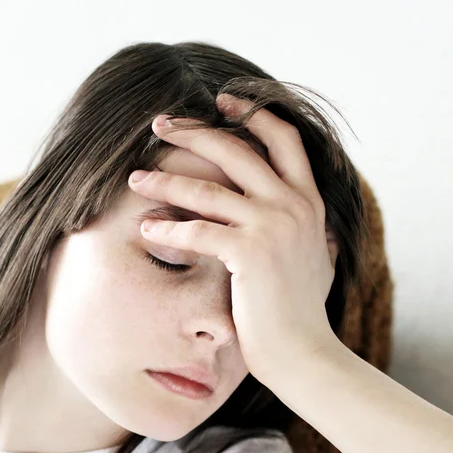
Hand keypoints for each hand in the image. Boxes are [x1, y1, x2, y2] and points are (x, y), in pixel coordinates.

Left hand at [128, 93, 340, 390]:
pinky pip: (198, 231)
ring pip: (208, 189)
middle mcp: (294, 205)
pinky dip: (167, 228)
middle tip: (159, 124)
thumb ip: (314, 232)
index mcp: (309, 201)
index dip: (253, 113)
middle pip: (237, 150)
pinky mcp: (250, 254)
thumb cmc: (301, 311)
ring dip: (165, 180)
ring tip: (134, 179)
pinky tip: (146, 229)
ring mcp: (273, 227)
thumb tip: (316, 222)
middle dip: (194, 132)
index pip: (283, 139)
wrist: (303, 352)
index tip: (221, 100)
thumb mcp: (318, 259)